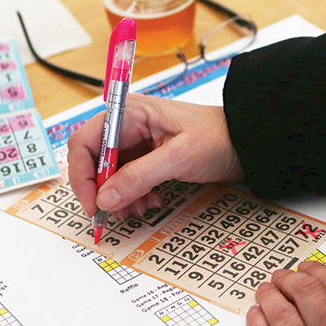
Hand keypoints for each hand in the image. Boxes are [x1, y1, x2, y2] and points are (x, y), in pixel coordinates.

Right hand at [67, 93, 243, 217]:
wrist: (244, 143)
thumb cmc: (217, 137)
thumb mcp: (178, 157)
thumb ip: (138, 177)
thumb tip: (104, 198)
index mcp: (129, 113)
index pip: (84, 142)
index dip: (82, 175)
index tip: (93, 204)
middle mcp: (126, 125)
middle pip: (93, 161)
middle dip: (102, 190)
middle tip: (116, 213)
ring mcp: (134, 142)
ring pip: (107, 175)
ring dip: (119, 197)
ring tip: (140, 208)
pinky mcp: (144, 157)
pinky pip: (124, 180)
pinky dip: (132, 196)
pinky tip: (150, 201)